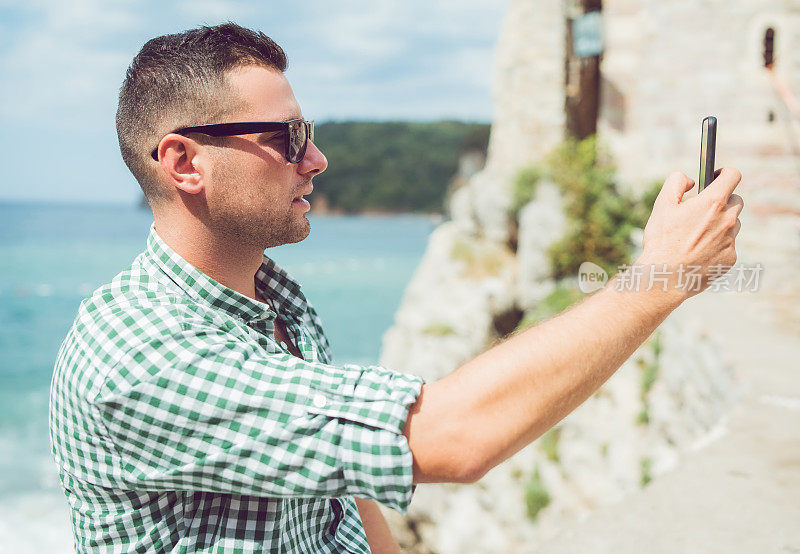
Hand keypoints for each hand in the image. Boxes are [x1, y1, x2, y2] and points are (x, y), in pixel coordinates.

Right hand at [636, 167, 743, 299]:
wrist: (665, 277)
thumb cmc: (661, 241)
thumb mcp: (662, 205)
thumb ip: (676, 182)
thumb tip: (690, 180)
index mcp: (712, 203)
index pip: (733, 176)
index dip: (724, 173)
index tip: (716, 176)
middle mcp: (727, 220)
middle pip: (736, 201)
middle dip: (722, 201)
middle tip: (703, 209)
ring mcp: (731, 241)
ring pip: (732, 224)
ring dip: (720, 224)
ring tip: (697, 235)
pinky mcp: (730, 259)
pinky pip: (728, 246)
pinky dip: (716, 245)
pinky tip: (697, 252)